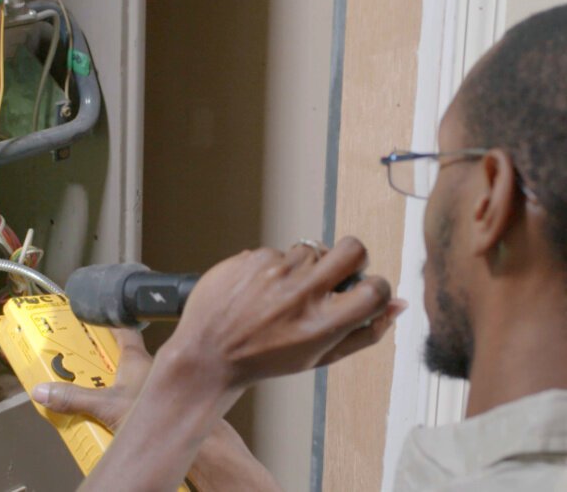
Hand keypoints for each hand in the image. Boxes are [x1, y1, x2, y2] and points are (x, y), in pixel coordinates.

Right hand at [31, 328, 151, 430]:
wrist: (188, 437)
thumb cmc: (158, 411)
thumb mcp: (106, 405)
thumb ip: (74, 399)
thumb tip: (45, 391)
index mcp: (136, 358)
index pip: (123, 330)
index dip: (109, 322)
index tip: (96, 318)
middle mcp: (147, 367)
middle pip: (122, 355)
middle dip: (103, 358)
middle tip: (83, 360)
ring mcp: (153, 384)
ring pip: (128, 376)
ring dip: (112, 381)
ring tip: (93, 389)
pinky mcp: (156, 401)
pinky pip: (134, 395)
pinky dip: (121, 400)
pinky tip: (111, 411)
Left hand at [163, 237, 405, 389]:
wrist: (209, 353)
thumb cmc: (266, 358)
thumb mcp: (319, 356)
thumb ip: (365, 332)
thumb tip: (397, 305)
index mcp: (322, 323)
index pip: (376, 289)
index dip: (377, 288)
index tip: (365, 292)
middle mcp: (301, 293)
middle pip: (353, 248)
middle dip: (353, 258)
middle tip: (336, 274)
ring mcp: (275, 272)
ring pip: (312, 249)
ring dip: (305, 267)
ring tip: (283, 293)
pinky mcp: (252, 258)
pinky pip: (278, 252)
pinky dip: (274, 268)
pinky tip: (260, 290)